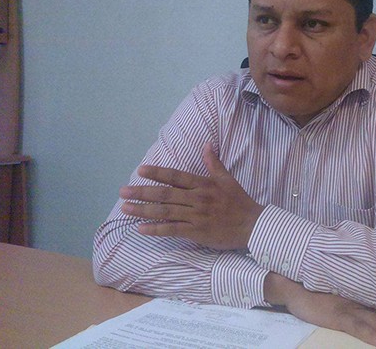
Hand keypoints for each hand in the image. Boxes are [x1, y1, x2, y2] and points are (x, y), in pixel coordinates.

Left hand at [120, 142, 263, 249]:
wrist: (252, 225)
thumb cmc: (239, 202)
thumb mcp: (227, 179)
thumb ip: (214, 163)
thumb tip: (207, 144)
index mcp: (204, 184)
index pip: (176, 176)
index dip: (157, 173)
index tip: (141, 171)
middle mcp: (197, 198)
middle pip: (165, 194)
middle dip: (142, 192)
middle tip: (123, 191)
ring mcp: (196, 216)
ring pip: (165, 212)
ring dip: (143, 210)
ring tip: (125, 208)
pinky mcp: (196, 232)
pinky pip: (172, 230)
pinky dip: (156, 229)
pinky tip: (141, 228)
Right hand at [264, 273, 375, 347]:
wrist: (291, 283)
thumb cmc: (313, 290)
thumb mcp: (337, 294)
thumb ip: (353, 298)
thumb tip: (370, 307)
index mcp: (360, 298)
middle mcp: (359, 302)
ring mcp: (349, 308)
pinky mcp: (336, 315)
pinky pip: (357, 327)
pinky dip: (372, 335)